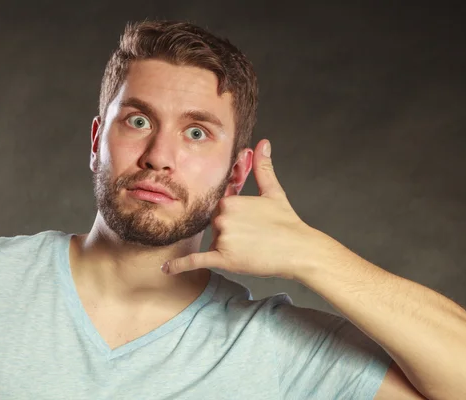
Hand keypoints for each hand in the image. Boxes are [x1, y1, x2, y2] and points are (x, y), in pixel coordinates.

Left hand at [161, 139, 338, 279]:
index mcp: (230, 200)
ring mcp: (222, 238)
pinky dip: (180, 266)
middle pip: (216, 225)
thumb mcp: (273, 192)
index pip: (221, 209)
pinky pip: (196, 261)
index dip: (236, 218)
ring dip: (228, 247)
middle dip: (232, 232)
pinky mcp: (224, 259)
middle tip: (255, 237)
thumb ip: (263, 167)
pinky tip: (166, 270)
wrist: (300, 250)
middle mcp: (223, 217)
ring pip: (214, 242)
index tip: (251, 224)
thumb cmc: (287, 222)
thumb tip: (263, 143)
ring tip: (254, 248)